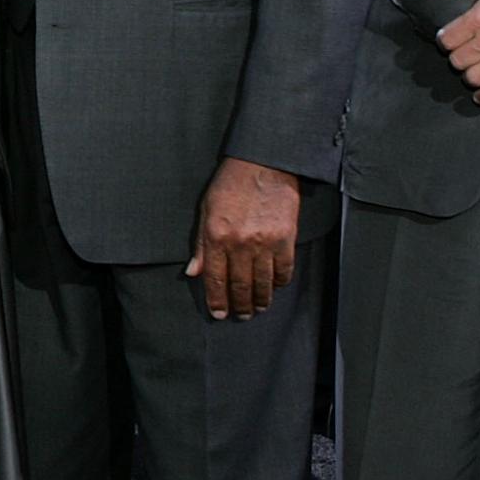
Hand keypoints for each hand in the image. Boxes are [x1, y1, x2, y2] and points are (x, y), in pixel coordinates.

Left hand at [184, 157, 300, 319]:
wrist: (263, 164)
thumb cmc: (230, 185)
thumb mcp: (206, 211)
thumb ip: (201, 245)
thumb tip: (193, 272)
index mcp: (217, 237)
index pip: (215, 279)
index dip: (217, 300)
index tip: (219, 313)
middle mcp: (240, 244)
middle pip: (240, 286)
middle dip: (240, 306)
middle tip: (241, 315)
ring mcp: (265, 243)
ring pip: (263, 284)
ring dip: (260, 301)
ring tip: (257, 308)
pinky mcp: (285, 239)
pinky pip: (284, 271)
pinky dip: (279, 283)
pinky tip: (274, 288)